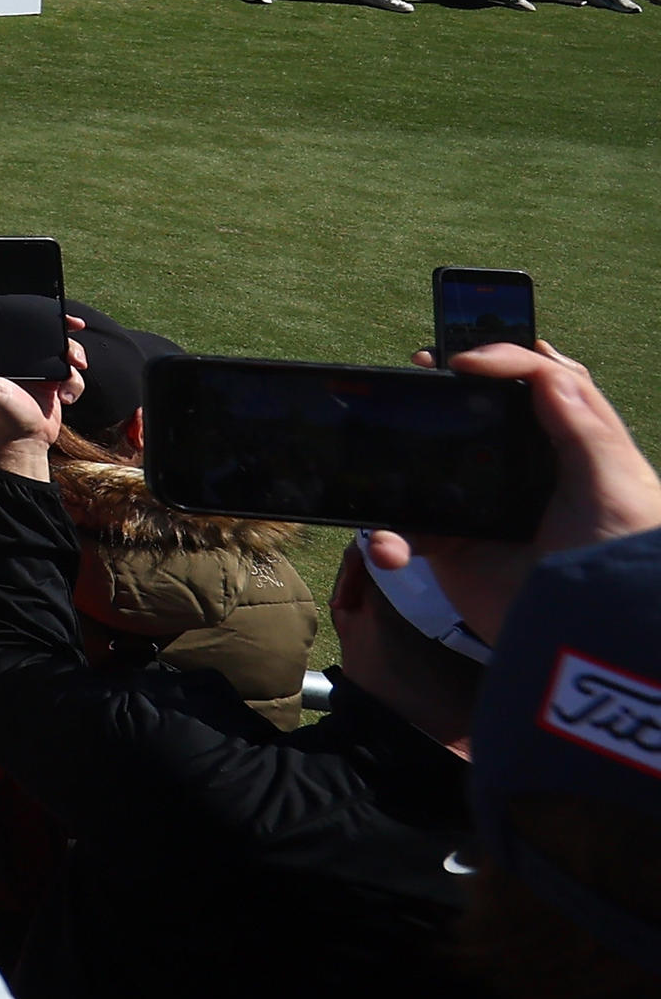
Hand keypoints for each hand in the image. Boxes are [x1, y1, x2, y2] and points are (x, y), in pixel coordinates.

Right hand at [371, 343, 660, 638]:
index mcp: (573, 449)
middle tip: (420, 371)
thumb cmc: (615, 558)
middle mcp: (529, 472)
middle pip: (485, 412)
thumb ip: (584, 424)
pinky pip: (408, 529)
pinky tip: (393, 549)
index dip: (510, 358)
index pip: (547, 385)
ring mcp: (487, 508)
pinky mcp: (454, 547)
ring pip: (437, 463)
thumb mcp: (616, 485)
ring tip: (383, 442)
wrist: (581, 639)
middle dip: (448, 390)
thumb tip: (542, 362)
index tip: (468, 359)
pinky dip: (391, 537)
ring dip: (405, 454)